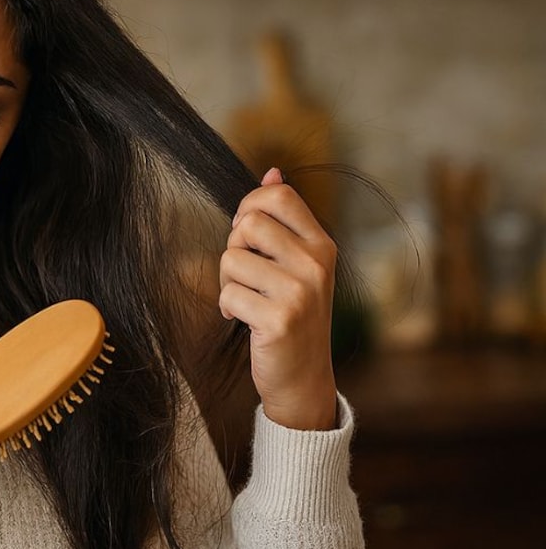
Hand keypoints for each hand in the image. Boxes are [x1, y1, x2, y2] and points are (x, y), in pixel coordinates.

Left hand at [218, 167, 338, 430]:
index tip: (247, 236)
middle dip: (233, 248)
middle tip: (246, 276)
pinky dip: (227, 308)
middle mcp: (316, 264)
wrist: (303, 376)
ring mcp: (300, 292)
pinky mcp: (280, 320)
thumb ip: (283, 220)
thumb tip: (271, 172)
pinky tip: (245, 321)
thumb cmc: (291, 313)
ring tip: (247, 301)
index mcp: (321, 244)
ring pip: (231, 259)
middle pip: (248, 224)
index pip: (279, 196)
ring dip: (228, 283)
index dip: (249, 207)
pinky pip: (228, 294)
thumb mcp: (295, 263)